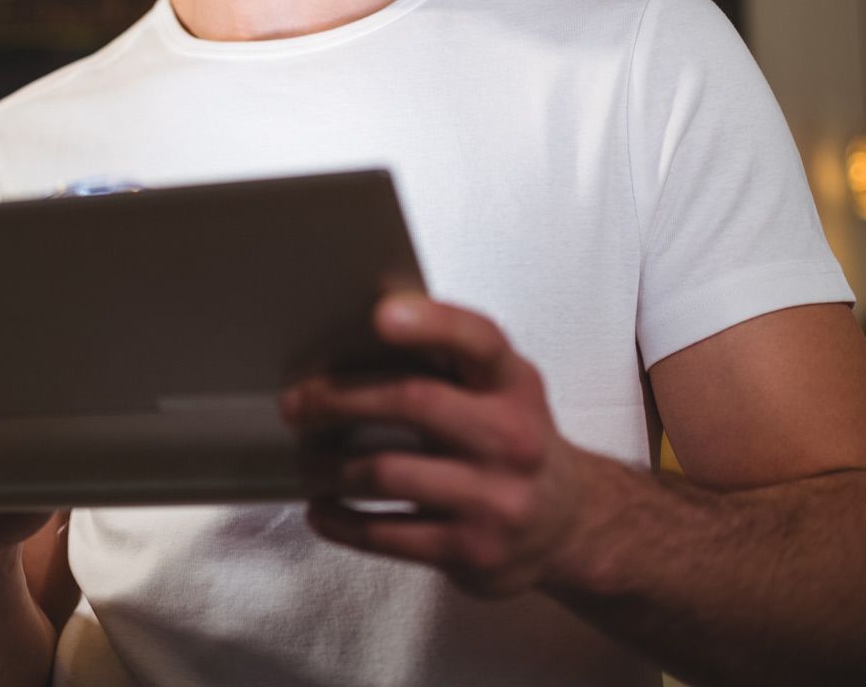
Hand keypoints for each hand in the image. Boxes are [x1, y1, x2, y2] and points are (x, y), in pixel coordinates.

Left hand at [280, 294, 609, 597]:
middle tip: (296, 405)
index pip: (478, 341)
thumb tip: (352, 330)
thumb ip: (446, 360)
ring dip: (328, 466)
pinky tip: (322, 509)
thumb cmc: (510, 440)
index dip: (430, 323)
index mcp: (513, 385)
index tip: (380, 315)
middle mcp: (511, 438)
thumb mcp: (499, 390)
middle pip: (412, 402)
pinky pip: (386, 534)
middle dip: (339, 400)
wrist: (569, 524)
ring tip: (306, 461)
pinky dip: (341, 521)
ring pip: (386, 472)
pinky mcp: (471, 551)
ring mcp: (495, 500)